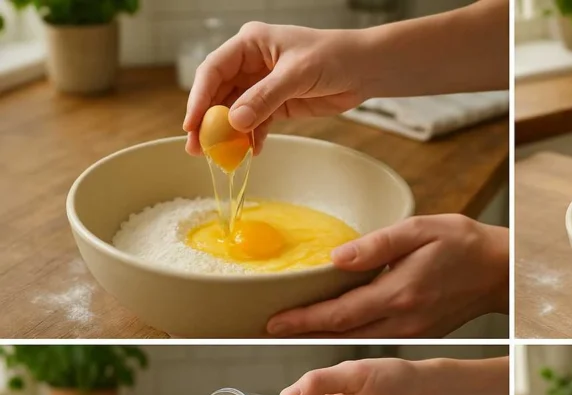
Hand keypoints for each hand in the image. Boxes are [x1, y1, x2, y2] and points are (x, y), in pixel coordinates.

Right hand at [183, 22, 366, 154]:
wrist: (364, 69)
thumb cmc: (333, 57)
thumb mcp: (297, 74)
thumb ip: (265, 98)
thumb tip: (234, 121)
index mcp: (249, 44)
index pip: (214, 70)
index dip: (199, 98)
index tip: (192, 124)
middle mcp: (251, 63)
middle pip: (219, 94)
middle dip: (209, 122)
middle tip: (198, 149)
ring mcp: (263, 85)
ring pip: (236, 111)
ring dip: (230, 134)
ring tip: (224, 157)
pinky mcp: (278, 104)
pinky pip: (257, 123)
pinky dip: (253, 137)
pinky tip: (251, 151)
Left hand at [267, 215, 508, 337]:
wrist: (498, 271)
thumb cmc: (462, 243)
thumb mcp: (420, 229)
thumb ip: (377, 246)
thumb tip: (336, 259)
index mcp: (400, 292)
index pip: (340, 312)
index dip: (303, 319)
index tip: (273, 322)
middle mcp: (403, 318)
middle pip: (341, 334)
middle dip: (303, 334)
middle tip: (268, 330)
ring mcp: (411, 330)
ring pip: (355, 341)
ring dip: (322, 338)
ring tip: (291, 331)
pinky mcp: (417, 333)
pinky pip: (373, 338)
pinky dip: (347, 337)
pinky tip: (333, 329)